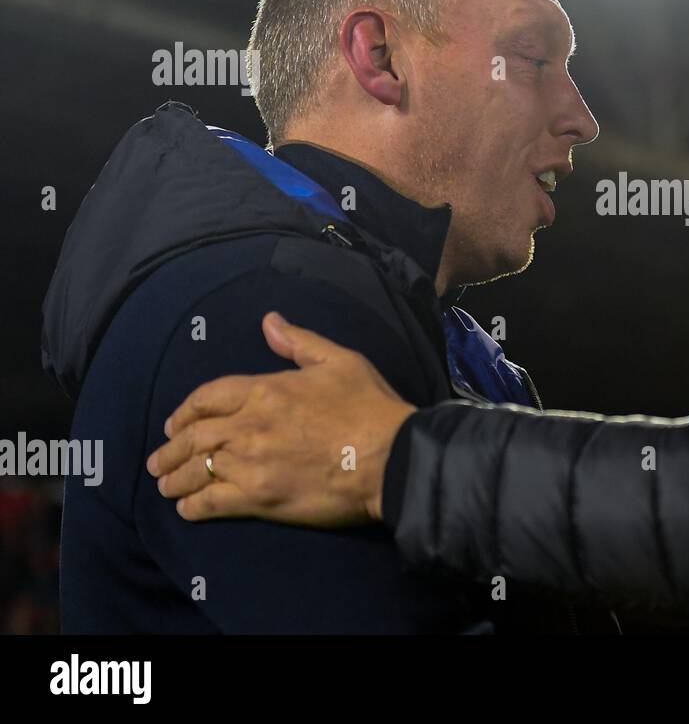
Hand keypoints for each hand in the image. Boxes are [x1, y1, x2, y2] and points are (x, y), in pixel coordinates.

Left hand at [146, 311, 415, 526]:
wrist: (390, 457)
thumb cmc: (370, 406)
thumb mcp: (340, 361)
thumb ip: (300, 342)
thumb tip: (269, 321)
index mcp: (265, 390)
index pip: (208, 397)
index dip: (185, 410)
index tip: (174, 423)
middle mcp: (248, 425)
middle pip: (194, 436)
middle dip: (170, 449)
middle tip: (157, 461)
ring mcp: (250, 463)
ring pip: (197, 469)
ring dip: (175, 478)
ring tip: (164, 486)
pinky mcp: (258, 498)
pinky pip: (212, 502)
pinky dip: (194, 506)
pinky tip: (186, 509)